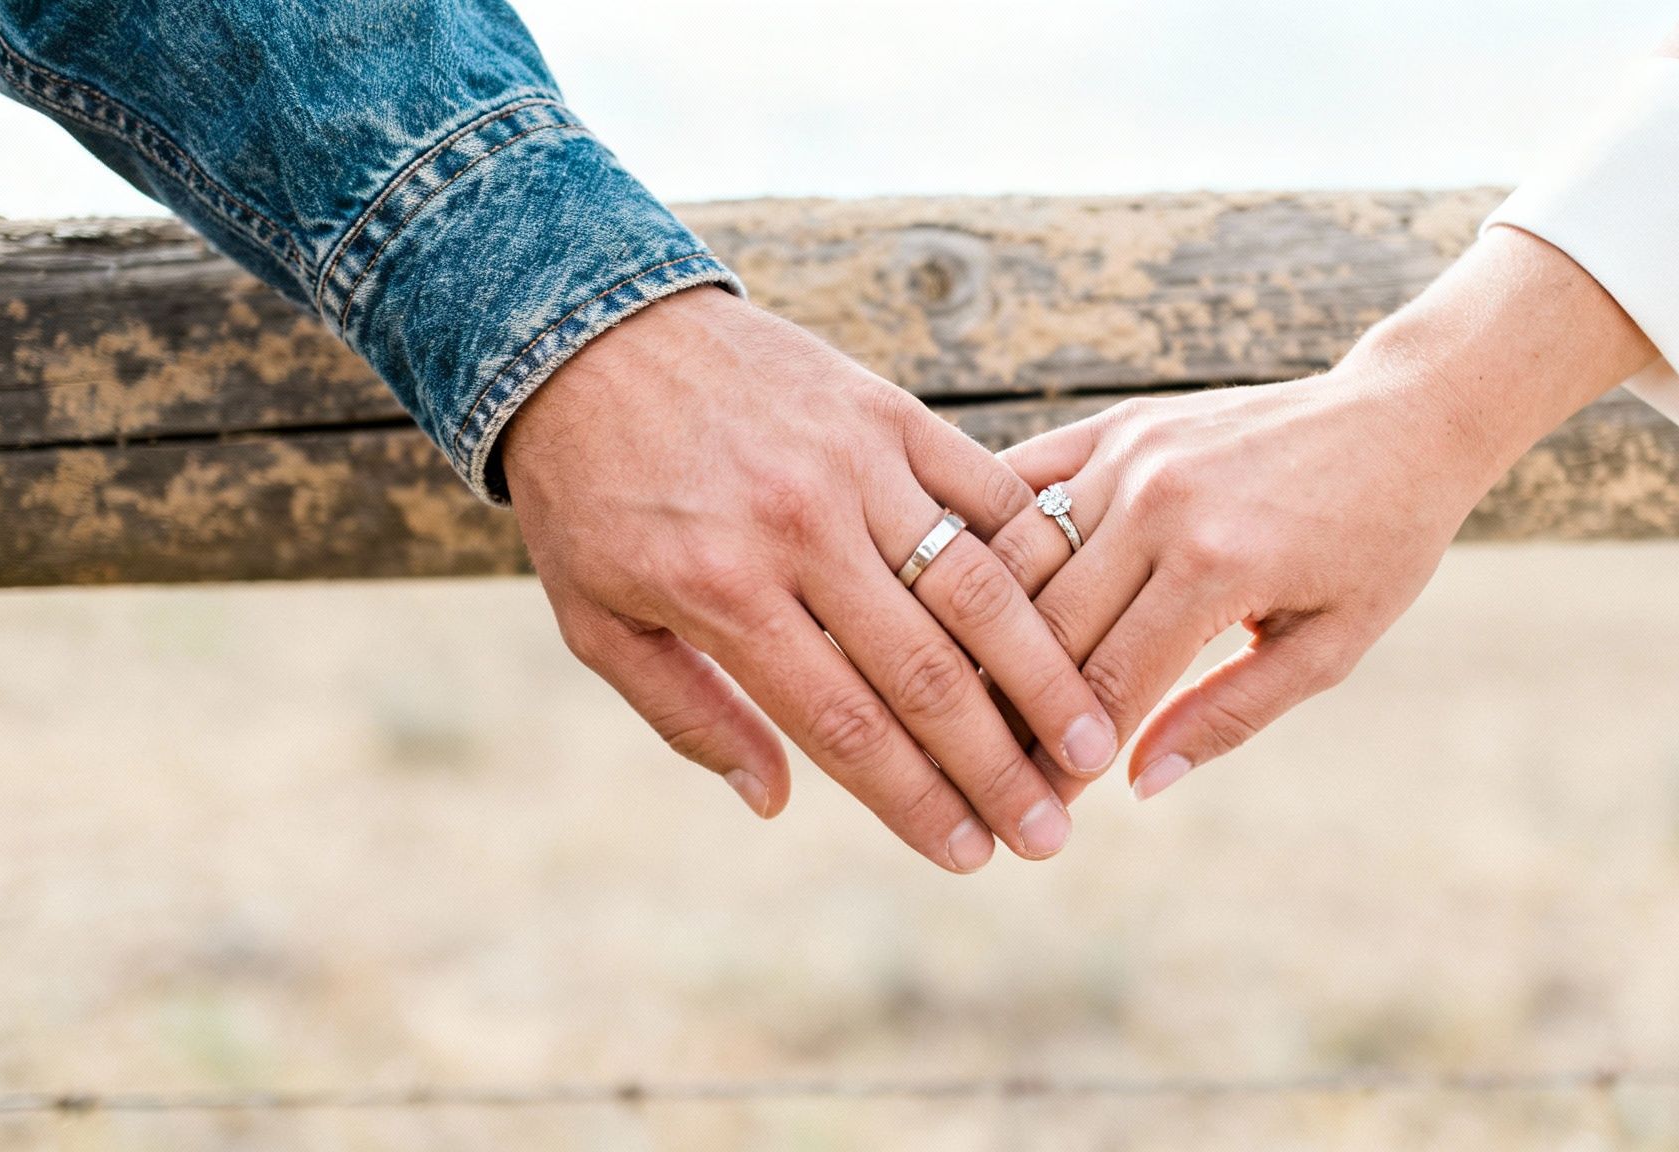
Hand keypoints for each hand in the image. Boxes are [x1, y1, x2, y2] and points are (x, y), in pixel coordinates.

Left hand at [502, 287, 1116, 870]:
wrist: (588, 328)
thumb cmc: (590, 491)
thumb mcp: (596, 618)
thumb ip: (687, 713)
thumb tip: (775, 802)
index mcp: (723, 591)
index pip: (845, 724)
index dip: (915, 802)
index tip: (968, 856)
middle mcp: (800, 528)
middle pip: (927, 673)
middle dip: (996, 767)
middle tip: (1048, 833)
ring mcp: (853, 462)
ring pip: (976, 586)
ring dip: (1041, 675)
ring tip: (1089, 742)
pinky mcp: (887, 410)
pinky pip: (984, 488)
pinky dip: (1033, 556)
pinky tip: (1071, 616)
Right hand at [987, 228, 1655, 798]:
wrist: (1405, 416)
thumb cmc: (1378, 544)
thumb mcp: (1327, 648)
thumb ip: (1229, 715)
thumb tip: (1137, 784)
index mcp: (1216, 567)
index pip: (1107, 685)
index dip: (1063, 760)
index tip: (1034, 813)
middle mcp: (1157, 503)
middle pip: (1044, 628)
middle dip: (1010, 709)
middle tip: (983, 766)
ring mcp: (1129, 454)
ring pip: (1015, 558)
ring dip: (983, 631)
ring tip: (966, 691)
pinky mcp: (1117, 423)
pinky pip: (1022, 480)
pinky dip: (985, 537)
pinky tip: (963, 590)